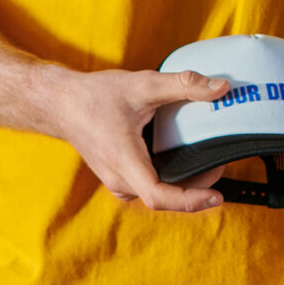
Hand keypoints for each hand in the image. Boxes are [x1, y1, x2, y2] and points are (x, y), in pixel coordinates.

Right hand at [46, 66, 232, 212]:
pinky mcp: (118, 178)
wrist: (62, 104)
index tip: (217, 195)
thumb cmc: (96, 96)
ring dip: (185, 184)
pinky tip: (184, 162)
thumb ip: (184, 84)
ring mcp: (117, 182)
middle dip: (197, 186)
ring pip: (158, 194)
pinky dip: (170, 180)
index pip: (159, 196)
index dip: (191, 200)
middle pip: (165, 197)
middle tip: (221, 162)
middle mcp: (119, 179)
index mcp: (124, 162)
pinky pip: (148, 187)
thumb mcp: (143, 84)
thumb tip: (221, 88)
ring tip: (208, 162)